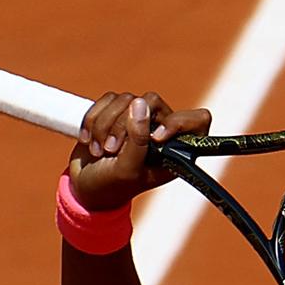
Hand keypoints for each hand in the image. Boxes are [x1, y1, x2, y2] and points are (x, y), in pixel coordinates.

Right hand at [67, 92, 211, 211]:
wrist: (85, 186)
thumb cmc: (111, 185)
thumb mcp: (127, 169)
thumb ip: (138, 140)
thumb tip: (141, 104)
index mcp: (177, 150)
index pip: (199, 121)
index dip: (179, 122)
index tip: (156, 138)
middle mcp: (162, 131)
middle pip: (152, 101)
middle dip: (124, 124)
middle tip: (112, 150)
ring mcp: (140, 119)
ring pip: (127, 99)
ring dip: (105, 125)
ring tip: (100, 151)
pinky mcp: (118, 111)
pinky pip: (109, 98)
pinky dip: (94, 118)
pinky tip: (89, 140)